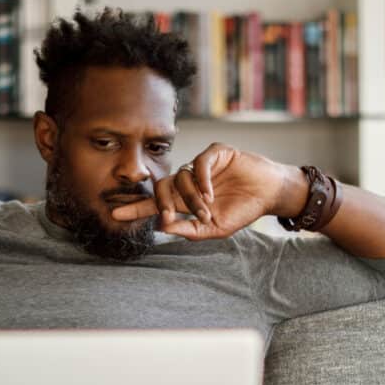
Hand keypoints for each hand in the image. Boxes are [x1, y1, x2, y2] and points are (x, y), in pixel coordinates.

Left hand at [110, 143, 299, 239]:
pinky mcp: (215, 153)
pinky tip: (210, 194)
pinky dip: (201, 180)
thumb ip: (190, 230)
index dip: (136, 208)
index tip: (115, 214)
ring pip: (181, 178)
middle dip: (161, 203)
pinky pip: (198, 164)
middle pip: (161, 187)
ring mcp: (200, 166)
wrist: (269, 194)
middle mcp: (189, 181)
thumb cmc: (243, 211)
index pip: (155, 203)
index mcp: (185, 200)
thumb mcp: (216, 228)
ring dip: (192, 198)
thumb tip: (163, 227)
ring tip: (207, 210)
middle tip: (168, 215)